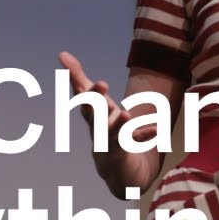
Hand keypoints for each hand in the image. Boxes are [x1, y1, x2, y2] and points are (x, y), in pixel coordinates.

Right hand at [57, 51, 159, 194]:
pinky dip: (145, 135)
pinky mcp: (126, 150)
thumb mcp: (93, 100)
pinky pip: (136, 141)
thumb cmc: (103, 124)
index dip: (84, 87)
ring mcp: (110, 140)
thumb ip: (78, 78)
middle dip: (95, 99)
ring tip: (125, 113)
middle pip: (94, 113)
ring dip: (118, 123)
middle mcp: (98, 126)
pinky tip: (157, 128)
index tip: (84, 74)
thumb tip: (61, 53)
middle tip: (101, 83)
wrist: (114, 166)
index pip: (84, 99)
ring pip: (113, 131)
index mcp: (91, 113)